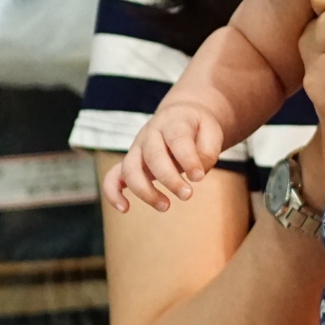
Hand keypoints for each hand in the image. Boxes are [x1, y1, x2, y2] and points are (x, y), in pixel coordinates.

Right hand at [103, 104, 225, 214]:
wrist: (179, 116)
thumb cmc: (197, 128)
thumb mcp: (212, 131)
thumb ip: (208, 151)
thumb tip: (196, 174)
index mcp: (173, 122)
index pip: (177, 139)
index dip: (188, 159)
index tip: (199, 177)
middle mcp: (151, 134)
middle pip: (153, 156)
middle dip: (170, 179)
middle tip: (188, 195)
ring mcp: (137, 148)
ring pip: (130, 169)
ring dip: (145, 191)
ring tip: (166, 206)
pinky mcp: (129, 162)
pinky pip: (113, 176)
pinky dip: (113, 193)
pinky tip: (125, 209)